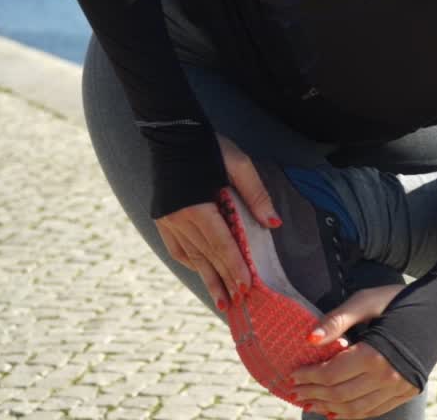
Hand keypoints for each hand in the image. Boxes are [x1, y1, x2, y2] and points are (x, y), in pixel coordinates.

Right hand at [154, 133, 281, 310]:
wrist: (171, 133)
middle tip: (239, 303)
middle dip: (224, 280)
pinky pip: (176, 247)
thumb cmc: (210, 147)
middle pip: (206, 255)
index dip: (234, 266)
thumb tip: (275, 224)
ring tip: (222, 301)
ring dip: (207, 279)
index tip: (247, 286)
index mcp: (196, 206)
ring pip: (190, 256)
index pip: (220, 244)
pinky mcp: (161, 217)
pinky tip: (201, 273)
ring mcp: (167, 219)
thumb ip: (256, 195)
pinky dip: (190, 262)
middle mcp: (178, 218)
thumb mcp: (239, 164)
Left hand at [293, 285, 419, 418]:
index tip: (293, 374)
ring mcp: (400, 387)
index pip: (331, 374)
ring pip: (356, 408)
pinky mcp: (408, 391)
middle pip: (340, 394)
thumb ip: (337, 321)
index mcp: (375, 354)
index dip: (309, 376)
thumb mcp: (365, 302)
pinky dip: (353, 414)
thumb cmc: (399, 300)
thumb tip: (309, 339)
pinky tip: (336, 412)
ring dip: (329, 408)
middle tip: (296, 390)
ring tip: (311, 403)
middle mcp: (389, 376)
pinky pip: (375, 410)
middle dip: (314, 393)